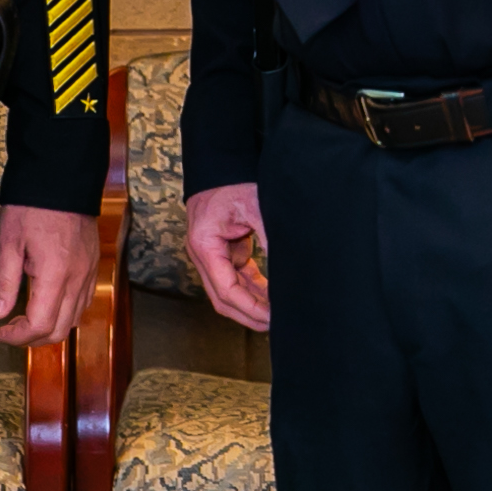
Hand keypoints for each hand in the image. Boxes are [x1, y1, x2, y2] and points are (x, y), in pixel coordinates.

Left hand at [0, 203, 100, 346]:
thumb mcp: (9, 241)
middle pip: (61, 330)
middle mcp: (77, 278)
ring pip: (75, 318)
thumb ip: (4, 281)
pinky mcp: (92, 264)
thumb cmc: (33, 205)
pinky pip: (84, 300)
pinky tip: (48, 301)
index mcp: (55, 275)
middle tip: (10, 329)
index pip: (40, 325)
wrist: (61, 176)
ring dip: (51, 326)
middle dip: (33, 338)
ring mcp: (89, 272)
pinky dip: (66, 311)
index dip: (17, 337)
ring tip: (26, 317)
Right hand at [185, 181, 270, 332]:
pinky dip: (253, 289)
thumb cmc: (232, 181)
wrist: (221, 166)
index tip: (271, 318)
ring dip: (251, 304)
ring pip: (230, 291)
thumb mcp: (254, 206)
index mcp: (204, 245)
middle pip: (223, 297)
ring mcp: (212, 254)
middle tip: (275, 325)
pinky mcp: (224, 251)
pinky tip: (271, 297)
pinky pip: (237, 278)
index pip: (225, 289)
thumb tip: (288, 266)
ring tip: (276, 315)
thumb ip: (268, 235)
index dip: (248, 308)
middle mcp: (203, 254)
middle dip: (248, 314)